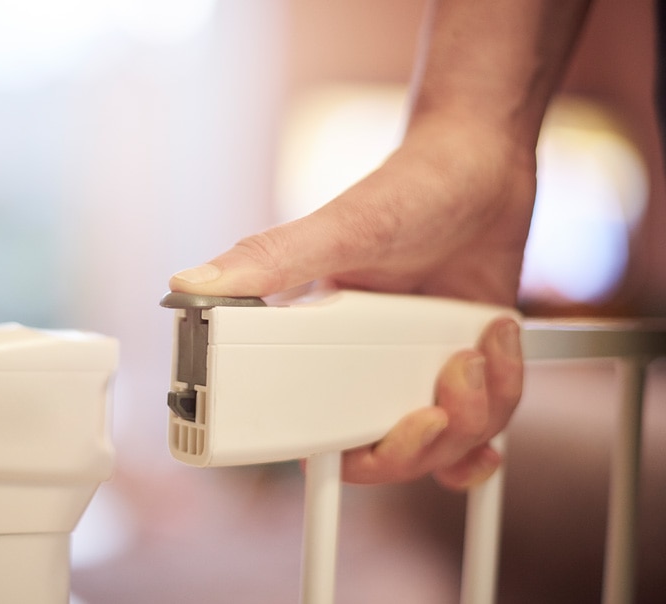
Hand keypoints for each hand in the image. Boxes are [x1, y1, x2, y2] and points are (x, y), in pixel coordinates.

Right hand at [169, 122, 530, 488]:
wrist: (483, 161)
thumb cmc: (409, 187)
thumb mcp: (341, 228)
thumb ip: (269, 260)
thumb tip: (189, 283)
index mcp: (318, 345)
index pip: (309, 431)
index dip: (331, 456)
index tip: (351, 450)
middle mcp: (368, 365)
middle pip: (385, 456)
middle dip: (417, 447)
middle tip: (431, 409)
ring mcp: (421, 367)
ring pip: (448, 444)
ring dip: (475, 412)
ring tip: (474, 353)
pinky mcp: (468, 363)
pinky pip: (489, 420)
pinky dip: (499, 402)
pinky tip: (496, 355)